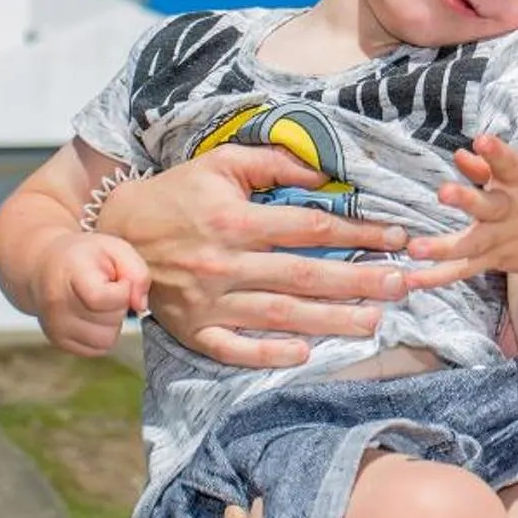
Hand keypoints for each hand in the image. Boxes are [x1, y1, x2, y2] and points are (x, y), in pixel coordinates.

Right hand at [32, 234, 148, 357]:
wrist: (43, 265)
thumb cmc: (84, 255)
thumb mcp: (115, 248)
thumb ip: (136, 271)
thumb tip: (140, 305)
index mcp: (70, 274)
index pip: (101, 298)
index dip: (122, 291)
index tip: (118, 280)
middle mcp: (57, 304)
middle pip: (109, 321)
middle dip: (119, 305)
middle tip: (108, 288)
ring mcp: (55, 326)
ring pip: (106, 340)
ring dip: (112, 323)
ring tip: (102, 303)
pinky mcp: (58, 341)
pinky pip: (96, 349)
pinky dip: (102, 335)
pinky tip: (94, 315)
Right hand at [107, 144, 413, 367]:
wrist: (116, 233)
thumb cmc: (177, 193)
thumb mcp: (221, 163)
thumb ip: (273, 162)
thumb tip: (325, 172)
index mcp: (234, 221)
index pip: (310, 227)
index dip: (358, 231)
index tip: (397, 237)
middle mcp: (225, 264)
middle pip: (304, 276)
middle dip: (358, 281)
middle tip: (401, 285)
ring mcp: (209, 303)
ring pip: (281, 316)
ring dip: (331, 320)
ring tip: (374, 321)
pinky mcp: (195, 332)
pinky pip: (236, 350)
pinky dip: (270, 355)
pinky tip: (306, 354)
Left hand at [405, 135, 517, 286]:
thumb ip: (491, 167)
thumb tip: (459, 155)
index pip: (511, 164)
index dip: (497, 152)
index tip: (482, 139)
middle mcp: (514, 212)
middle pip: (490, 207)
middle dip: (467, 200)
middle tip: (442, 192)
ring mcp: (505, 240)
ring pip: (473, 244)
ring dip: (443, 248)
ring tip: (414, 249)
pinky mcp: (496, 261)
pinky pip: (466, 270)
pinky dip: (439, 277)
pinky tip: (413, 280)